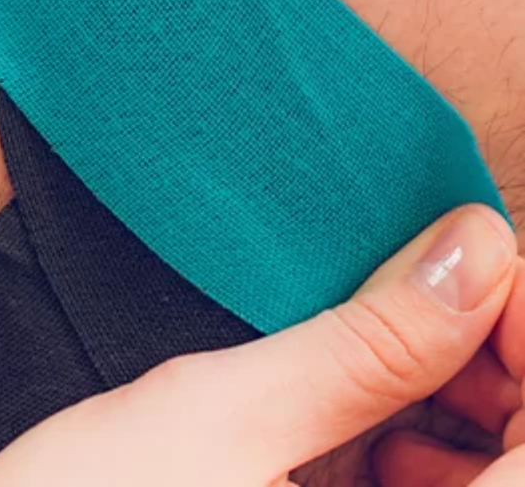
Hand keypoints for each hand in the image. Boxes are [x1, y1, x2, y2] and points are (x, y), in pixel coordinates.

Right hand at [0, 205, 524, 484]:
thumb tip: (476, 249)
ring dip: (454, 400)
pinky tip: (351, 401)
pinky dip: (406, 434)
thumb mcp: (218, 414)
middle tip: (434, 283)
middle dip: (495, 363)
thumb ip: (362, 344)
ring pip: (474, 477)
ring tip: (381, 340)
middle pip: (521, 466)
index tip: (483, 260)